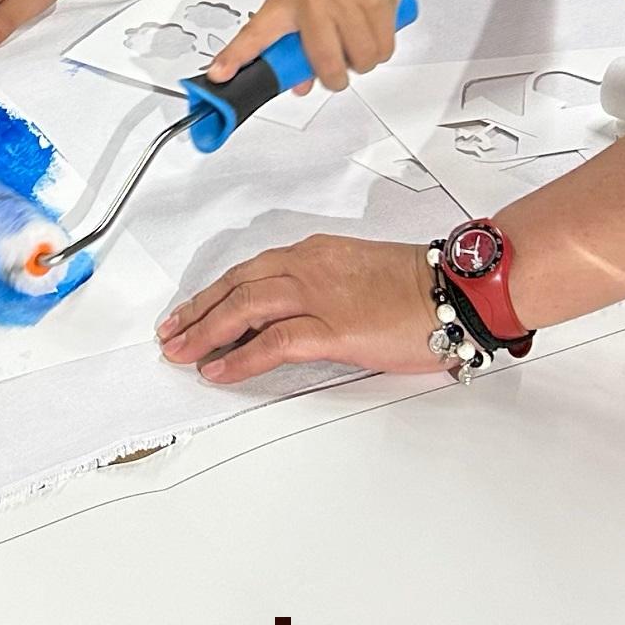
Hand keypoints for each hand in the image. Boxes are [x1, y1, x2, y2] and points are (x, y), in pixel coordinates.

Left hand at [156, 236, 445, 384]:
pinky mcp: (331, 328)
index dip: (213, 293)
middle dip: (197, 312)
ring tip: (181, 354)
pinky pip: (273, 342)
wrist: (453, 290)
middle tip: (171, 334)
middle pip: (235, 286)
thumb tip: (293, 317)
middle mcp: (306, 267)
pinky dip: (240, 357)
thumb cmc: (415, 287)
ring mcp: (317, 296)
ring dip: (205, 333)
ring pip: (243, 308)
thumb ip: (322, 288)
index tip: (190, 311)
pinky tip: (220, 370)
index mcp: (312, 253)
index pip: (248, 271)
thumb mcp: (356, 276)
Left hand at [204, 0, 407, 91]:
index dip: (236, 57)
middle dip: (334, 78)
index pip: (255, 33)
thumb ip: (296, 35)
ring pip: (361, 59)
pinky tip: (374, 33)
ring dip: (362, 61)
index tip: (219, 74)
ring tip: (357, 41)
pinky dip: (381, 50)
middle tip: (337, 72)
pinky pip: (383, 47)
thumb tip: (302, 82)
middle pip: (325, 63)